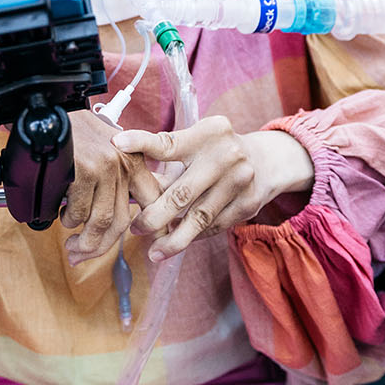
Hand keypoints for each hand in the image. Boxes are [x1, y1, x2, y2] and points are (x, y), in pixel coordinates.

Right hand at [62, 110, 165, 265]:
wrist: (49, 109)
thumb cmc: (74, 132)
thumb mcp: (106, 149)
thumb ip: (115, 178)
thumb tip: (113, 217)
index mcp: (134, 161)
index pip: (152, 200)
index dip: (153, 228)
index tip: (149, 246)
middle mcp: (124, 165)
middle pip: (123, 220)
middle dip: (103, 245)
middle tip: (84, 254)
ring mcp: (106, 168)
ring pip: (102, 221)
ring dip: (86, 241)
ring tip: (73, 245)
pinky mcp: (85, 171)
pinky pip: (79, 211)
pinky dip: (70, 221)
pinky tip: (63, 216)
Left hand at [112, 117, 314, 262]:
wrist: (266, 161)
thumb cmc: (214, 154)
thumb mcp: (194, 150)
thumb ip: (165, 168)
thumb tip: (128, 188)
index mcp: (209, 133)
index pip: (170, 142)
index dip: (143, 143)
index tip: (117, 144)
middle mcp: (227, 154)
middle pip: (182, 193)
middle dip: (154, 216)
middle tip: (135, 228)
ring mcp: (241, 181)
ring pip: (199, 218)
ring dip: (173, 238)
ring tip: (154, 251)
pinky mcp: (249, 204)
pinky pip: (214, 226)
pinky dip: (194, 236)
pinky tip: (178, 242)